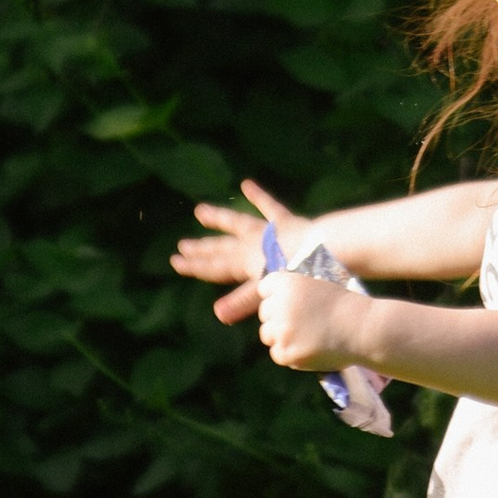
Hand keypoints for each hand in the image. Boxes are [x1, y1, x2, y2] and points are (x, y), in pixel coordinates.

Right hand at [169, 178, 312, 327]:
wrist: (322, 252)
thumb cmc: (297, 277)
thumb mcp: (268, 291)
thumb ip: (243, 301)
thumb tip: (217, 314)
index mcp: (246, 264)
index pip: (215, 267)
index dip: (195, 266)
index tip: (176, 262)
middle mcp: (251, 245)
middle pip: (221, 247)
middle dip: (201, 249)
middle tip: (181, 246)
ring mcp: (267, 231)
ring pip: (237, 222)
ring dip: (218, 218)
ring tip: (200, 210)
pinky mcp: (287, 221)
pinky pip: (270, 206)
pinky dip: (258, 195)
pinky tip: (246, 183)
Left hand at [258, 265, 370, 375]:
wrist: (362, 329)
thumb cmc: (345, 306)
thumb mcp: (317, 286)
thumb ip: (293, 293)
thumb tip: (271, 303)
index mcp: (286, 282)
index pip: (265, 288)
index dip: (277, 296)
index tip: (290, 303)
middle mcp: (278, 304)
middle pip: (265, 313)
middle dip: (279, 318)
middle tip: (302, 323)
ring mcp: (281, 330)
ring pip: (268, 335)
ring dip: (282, 337)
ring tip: (307, 337)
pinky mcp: (285, 352)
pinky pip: (278, 354)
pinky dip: (291, 354)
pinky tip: (310, 349)